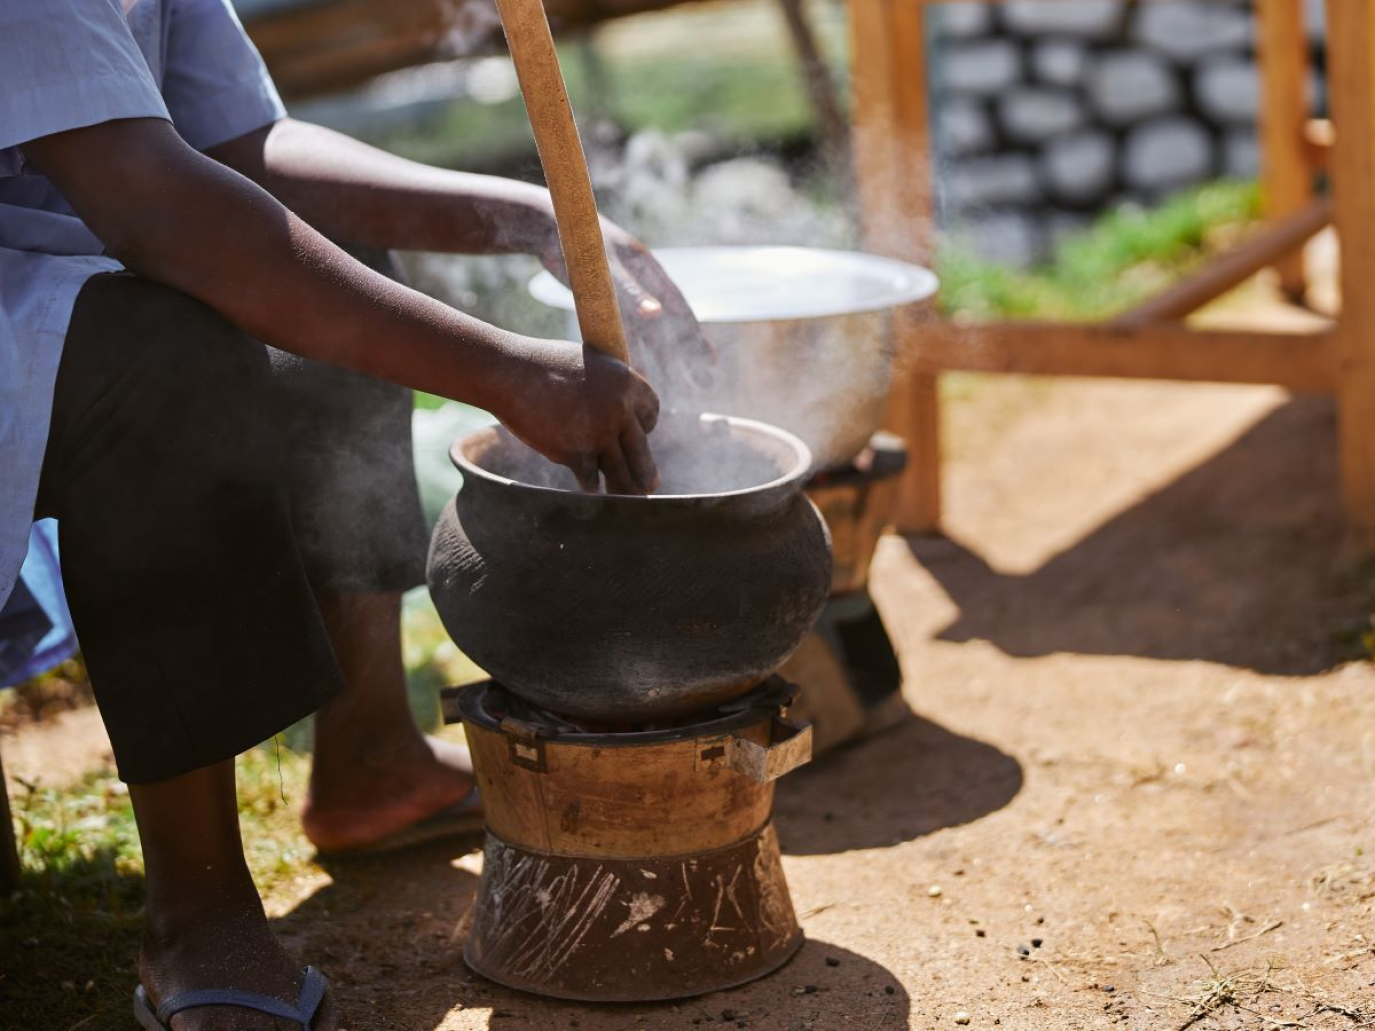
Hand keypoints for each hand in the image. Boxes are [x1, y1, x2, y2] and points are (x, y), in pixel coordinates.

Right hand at [497, 337, 660, 494]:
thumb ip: (608, 387)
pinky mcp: (575, 452)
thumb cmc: (543, 365)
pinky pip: (590, 480)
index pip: (651, 414)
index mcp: (626, 382)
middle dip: (646, 471)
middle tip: (650, 485)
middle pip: (642, 450)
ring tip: (631, 499)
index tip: (637, 435)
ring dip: (626, 489)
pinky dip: (589, 487)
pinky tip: (590, 492)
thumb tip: (621, 410)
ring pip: (623, 473)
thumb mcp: (588, 363)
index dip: (645, 426)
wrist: (508, 372)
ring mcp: (598, 433)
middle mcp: (619, 409)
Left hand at [540, 220, 715, 394]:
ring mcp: (624, 290)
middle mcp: (641, 281)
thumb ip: (629, 291)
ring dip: (663, 357)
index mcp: (648, 270)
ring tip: (675, 385)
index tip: (710, 362)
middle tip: (702, 384)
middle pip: (669, 324)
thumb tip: (657, 314)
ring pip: (649, 331)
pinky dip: (635, 350)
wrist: (543, 224)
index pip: (679, 309)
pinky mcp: (606, 299)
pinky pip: (627, 330)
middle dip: (686, 354)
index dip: (695, 336)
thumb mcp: (603, 268)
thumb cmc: (575, 243)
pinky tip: (637, 371)